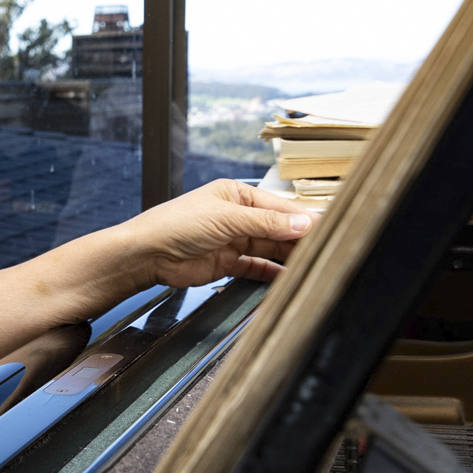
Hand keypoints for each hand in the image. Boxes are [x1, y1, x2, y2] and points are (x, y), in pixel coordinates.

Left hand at [123, 180, 318, 288]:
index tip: (325, 231)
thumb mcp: (225, 218)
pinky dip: (273, 273)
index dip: (302, 220)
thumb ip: (265, 224)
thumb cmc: (175, 224)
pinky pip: (257, 267)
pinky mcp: (227, 263)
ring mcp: (234, 240)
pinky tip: (289, 278)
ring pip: (270, 248)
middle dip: (300, 240)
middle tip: (325, 252)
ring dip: (289, 257)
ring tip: (313, 266)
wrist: (147, 254)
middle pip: (278, 229)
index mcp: (237, 195)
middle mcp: (238, 216)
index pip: (279, 208)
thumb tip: (302, 224)